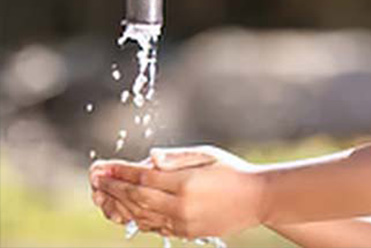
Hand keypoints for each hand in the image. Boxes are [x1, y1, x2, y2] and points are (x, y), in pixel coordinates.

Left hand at [90, 146, 265, 237]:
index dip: (120, 171)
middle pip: (136, 197)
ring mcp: (183, 222)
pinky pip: (155, 227)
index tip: (103, 166)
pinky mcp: (187, 232)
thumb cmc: (233, 170)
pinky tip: (127, 210)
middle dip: (113, 187)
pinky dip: (137, 219)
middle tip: (96, 179)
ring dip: (120, 204)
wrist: (257, 199)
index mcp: (185, 182)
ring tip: (104, 195)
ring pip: (142, 215)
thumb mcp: (207, 155)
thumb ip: (177, 157)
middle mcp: (180, 205)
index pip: (143, 176)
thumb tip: (150, 156)